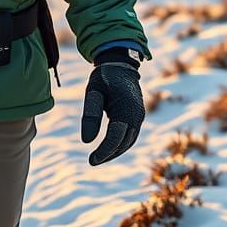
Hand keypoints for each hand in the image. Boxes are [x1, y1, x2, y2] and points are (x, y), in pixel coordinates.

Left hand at [80, 49, 144, 165]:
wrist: (120, 64)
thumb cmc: (104, 77)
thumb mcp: (93, 92)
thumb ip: (90, 115)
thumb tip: (86, 141)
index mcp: (126, 107)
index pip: (116, 136)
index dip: (104, 151)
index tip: (91, 160)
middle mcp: (137, 114)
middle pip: (124, 142)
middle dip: (109, 154)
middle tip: (92, 161)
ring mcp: (139, 116)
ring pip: (129, 141)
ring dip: (115, 152)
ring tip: (98, 158)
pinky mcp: (137, 117)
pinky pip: (130, 136)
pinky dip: (120, 145)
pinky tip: (107, 149)